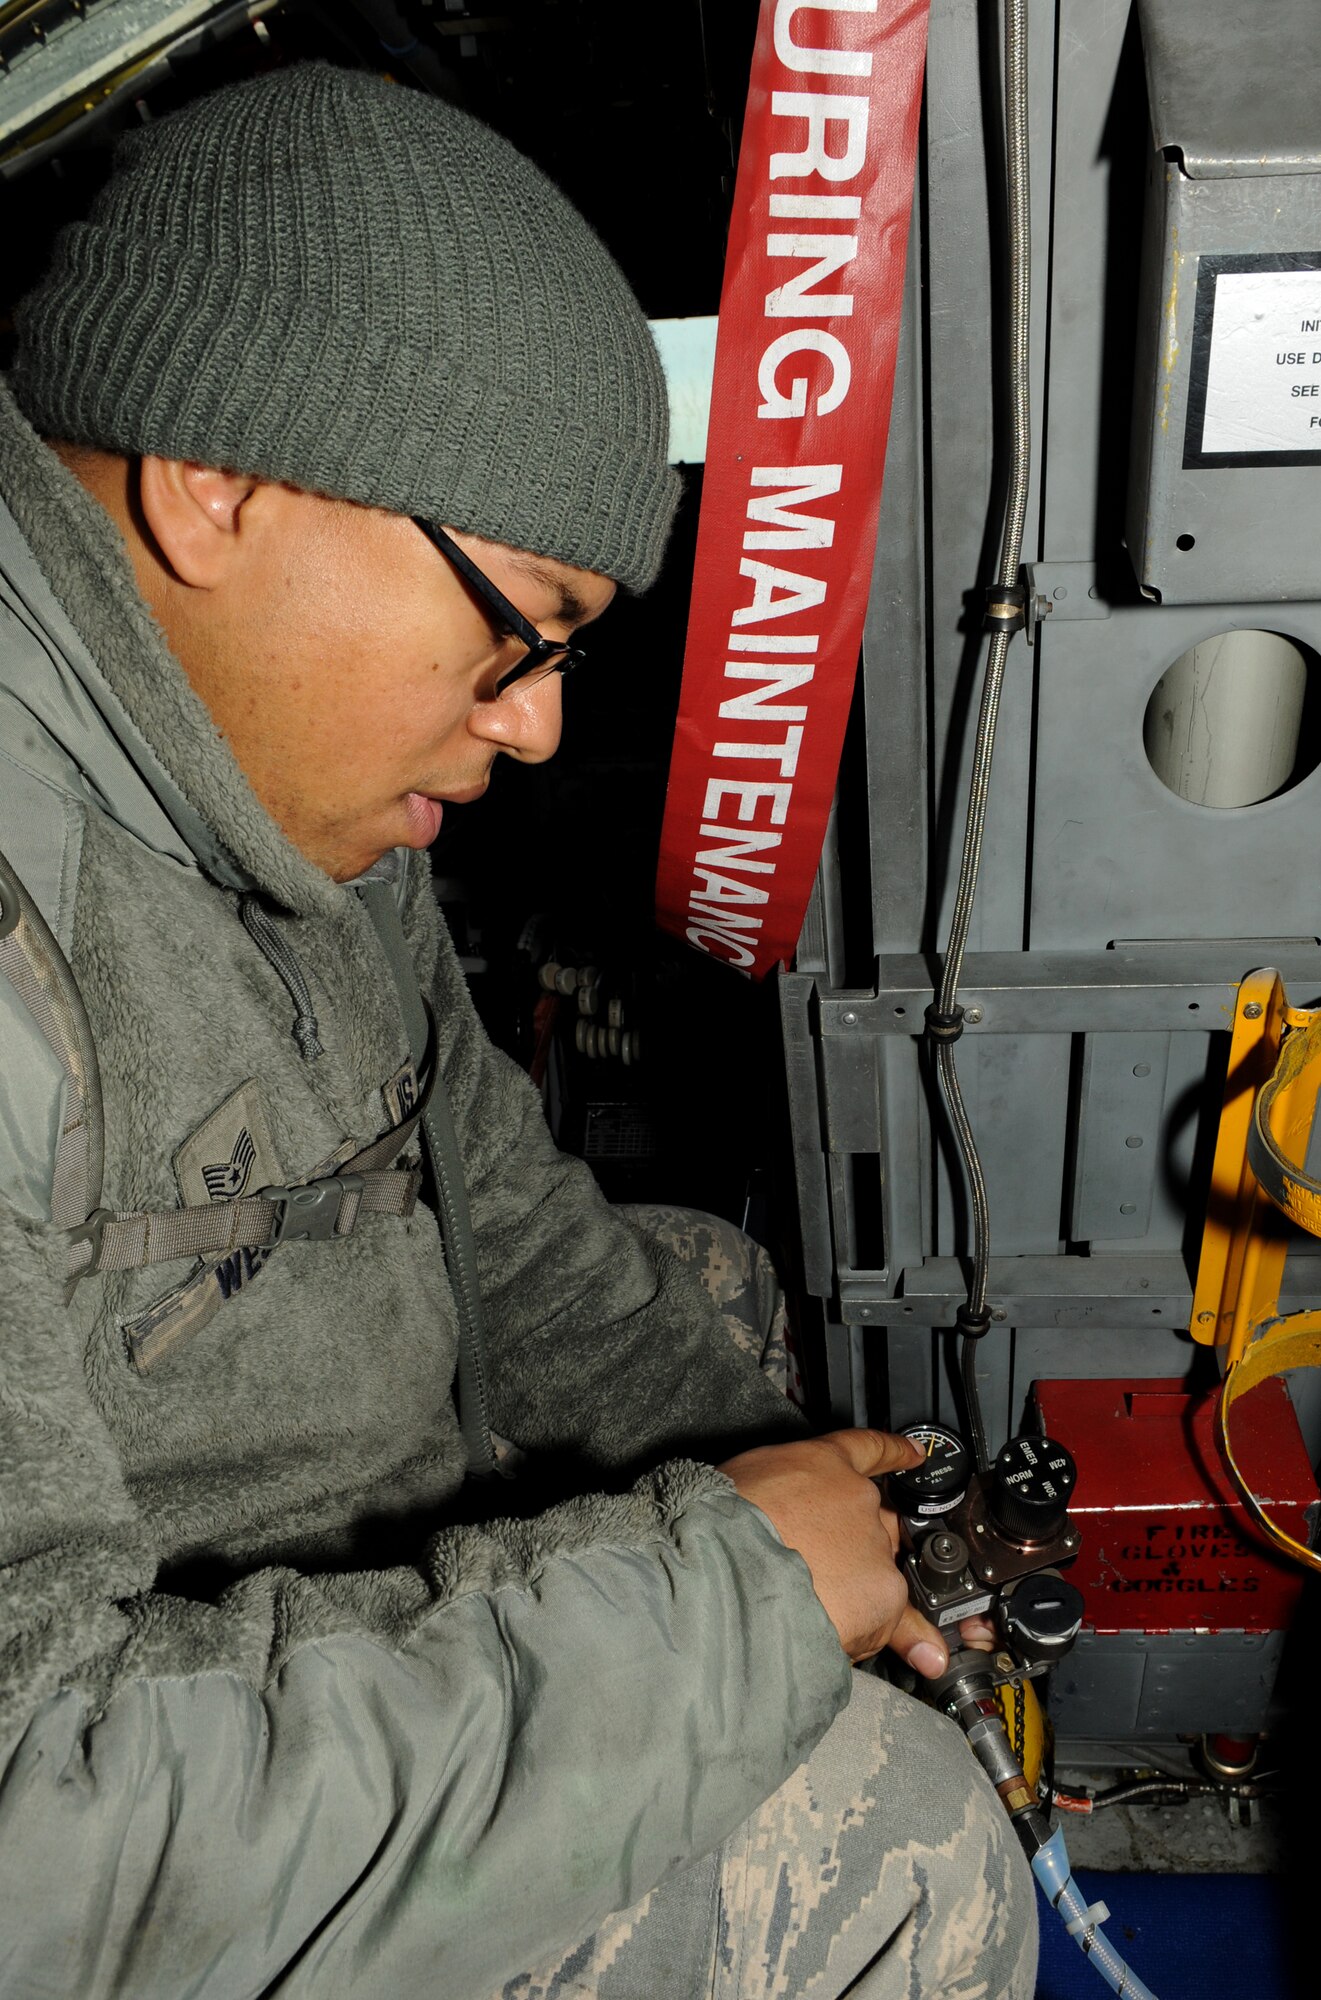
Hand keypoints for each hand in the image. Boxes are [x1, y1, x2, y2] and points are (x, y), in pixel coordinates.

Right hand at [719, 1427, 955, 1674]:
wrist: (726, 1570)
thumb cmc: (718, 1527)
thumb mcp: (744, 1487)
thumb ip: (775, 1497)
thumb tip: (777, 1520)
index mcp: (820, 1463)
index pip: (866, 1449)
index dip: (894, 1453)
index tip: (914, 1455)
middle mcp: (856, 1497)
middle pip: (877, 1521)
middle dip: (857, 1549)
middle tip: (824, 1577)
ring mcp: (874, 1542)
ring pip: (880, 1573)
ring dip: (858, 1595)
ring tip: (816, 1618)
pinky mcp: (883, 1591)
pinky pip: (891, 1618)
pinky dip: (880, 1634)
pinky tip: (856, 1641)